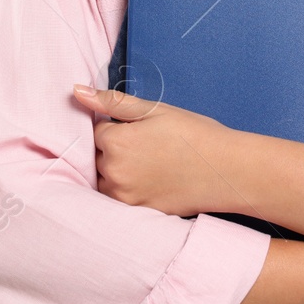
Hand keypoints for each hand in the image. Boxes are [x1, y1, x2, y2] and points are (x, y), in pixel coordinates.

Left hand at [73, 85, 235, 216]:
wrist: (227, 170)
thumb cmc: (195, 135)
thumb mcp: (155, 110)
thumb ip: (112, 102)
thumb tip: (76, 91)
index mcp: (117, 143)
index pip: (97, 132)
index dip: (117, 128)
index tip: (140, 130)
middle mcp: (115, 173)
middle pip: (98, 158)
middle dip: (115, 150)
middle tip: (148, 146)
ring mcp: (125, 197)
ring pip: (105, 181)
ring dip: (118, 172)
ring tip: (150, 164)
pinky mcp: (138, 212)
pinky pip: (119, 200)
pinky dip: (129, 190)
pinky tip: (153, 180)